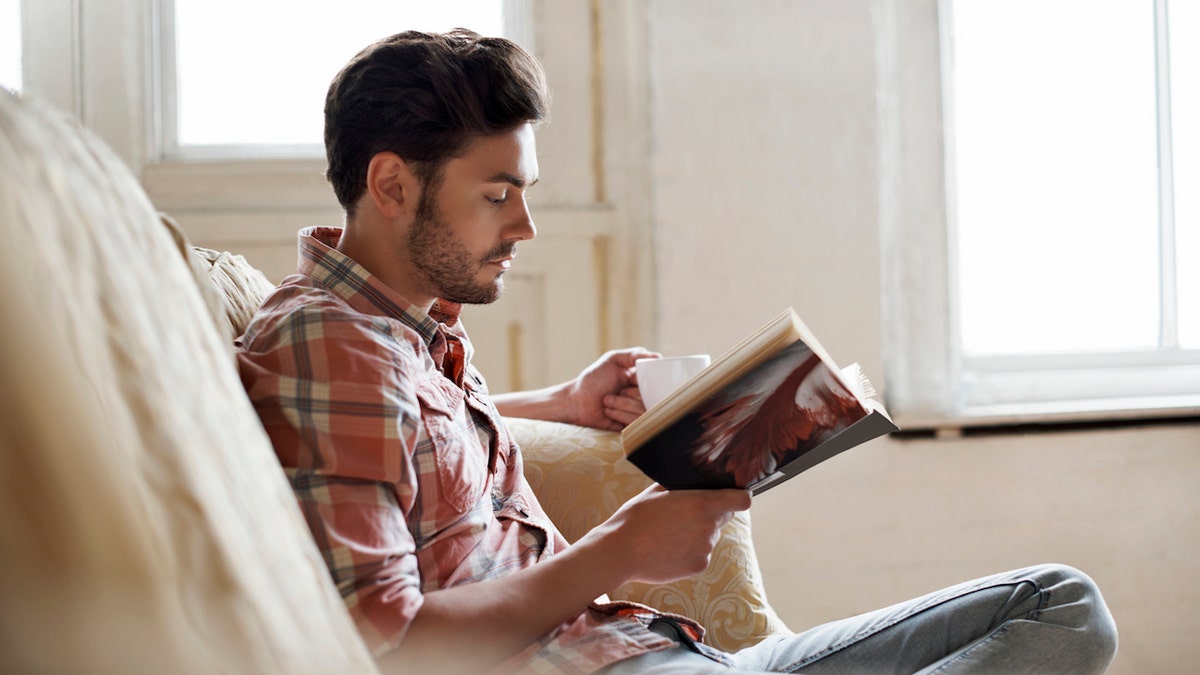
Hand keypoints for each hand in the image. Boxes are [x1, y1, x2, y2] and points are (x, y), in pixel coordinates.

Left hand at [564, 347, 659, 429]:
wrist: (576, 401)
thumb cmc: (593, 379)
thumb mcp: (612, 359)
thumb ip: (633, 354)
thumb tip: (657, 356)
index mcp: (640, 379)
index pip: (656, 381)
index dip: (644, 382)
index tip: (630, 380)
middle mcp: (641, 395)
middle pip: (651, 398)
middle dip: (629, 394)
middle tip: (617, 391)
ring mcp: (636, 411)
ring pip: (643, 411)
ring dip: (621, 405)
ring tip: (607, 401)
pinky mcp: (631, 425)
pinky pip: (636, 423)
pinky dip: (620, 415)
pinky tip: (608, 411)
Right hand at [583, 485, 751, 583]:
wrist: (621, 552)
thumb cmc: (635, 517)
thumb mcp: (656, 491)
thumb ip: (682, 486)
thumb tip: (693, 482)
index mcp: (703, 504)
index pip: (742, 500)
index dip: (739, 496)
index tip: (732, 496)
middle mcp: (710, 527)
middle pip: (723, 517)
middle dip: (711, 513)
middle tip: (685, 514)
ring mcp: (705, 549)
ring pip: (710, 536)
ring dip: (698, 533)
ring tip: (670, 534)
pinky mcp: (698, 567)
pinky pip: (701, 554)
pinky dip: (690, 551)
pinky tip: (669, 548)